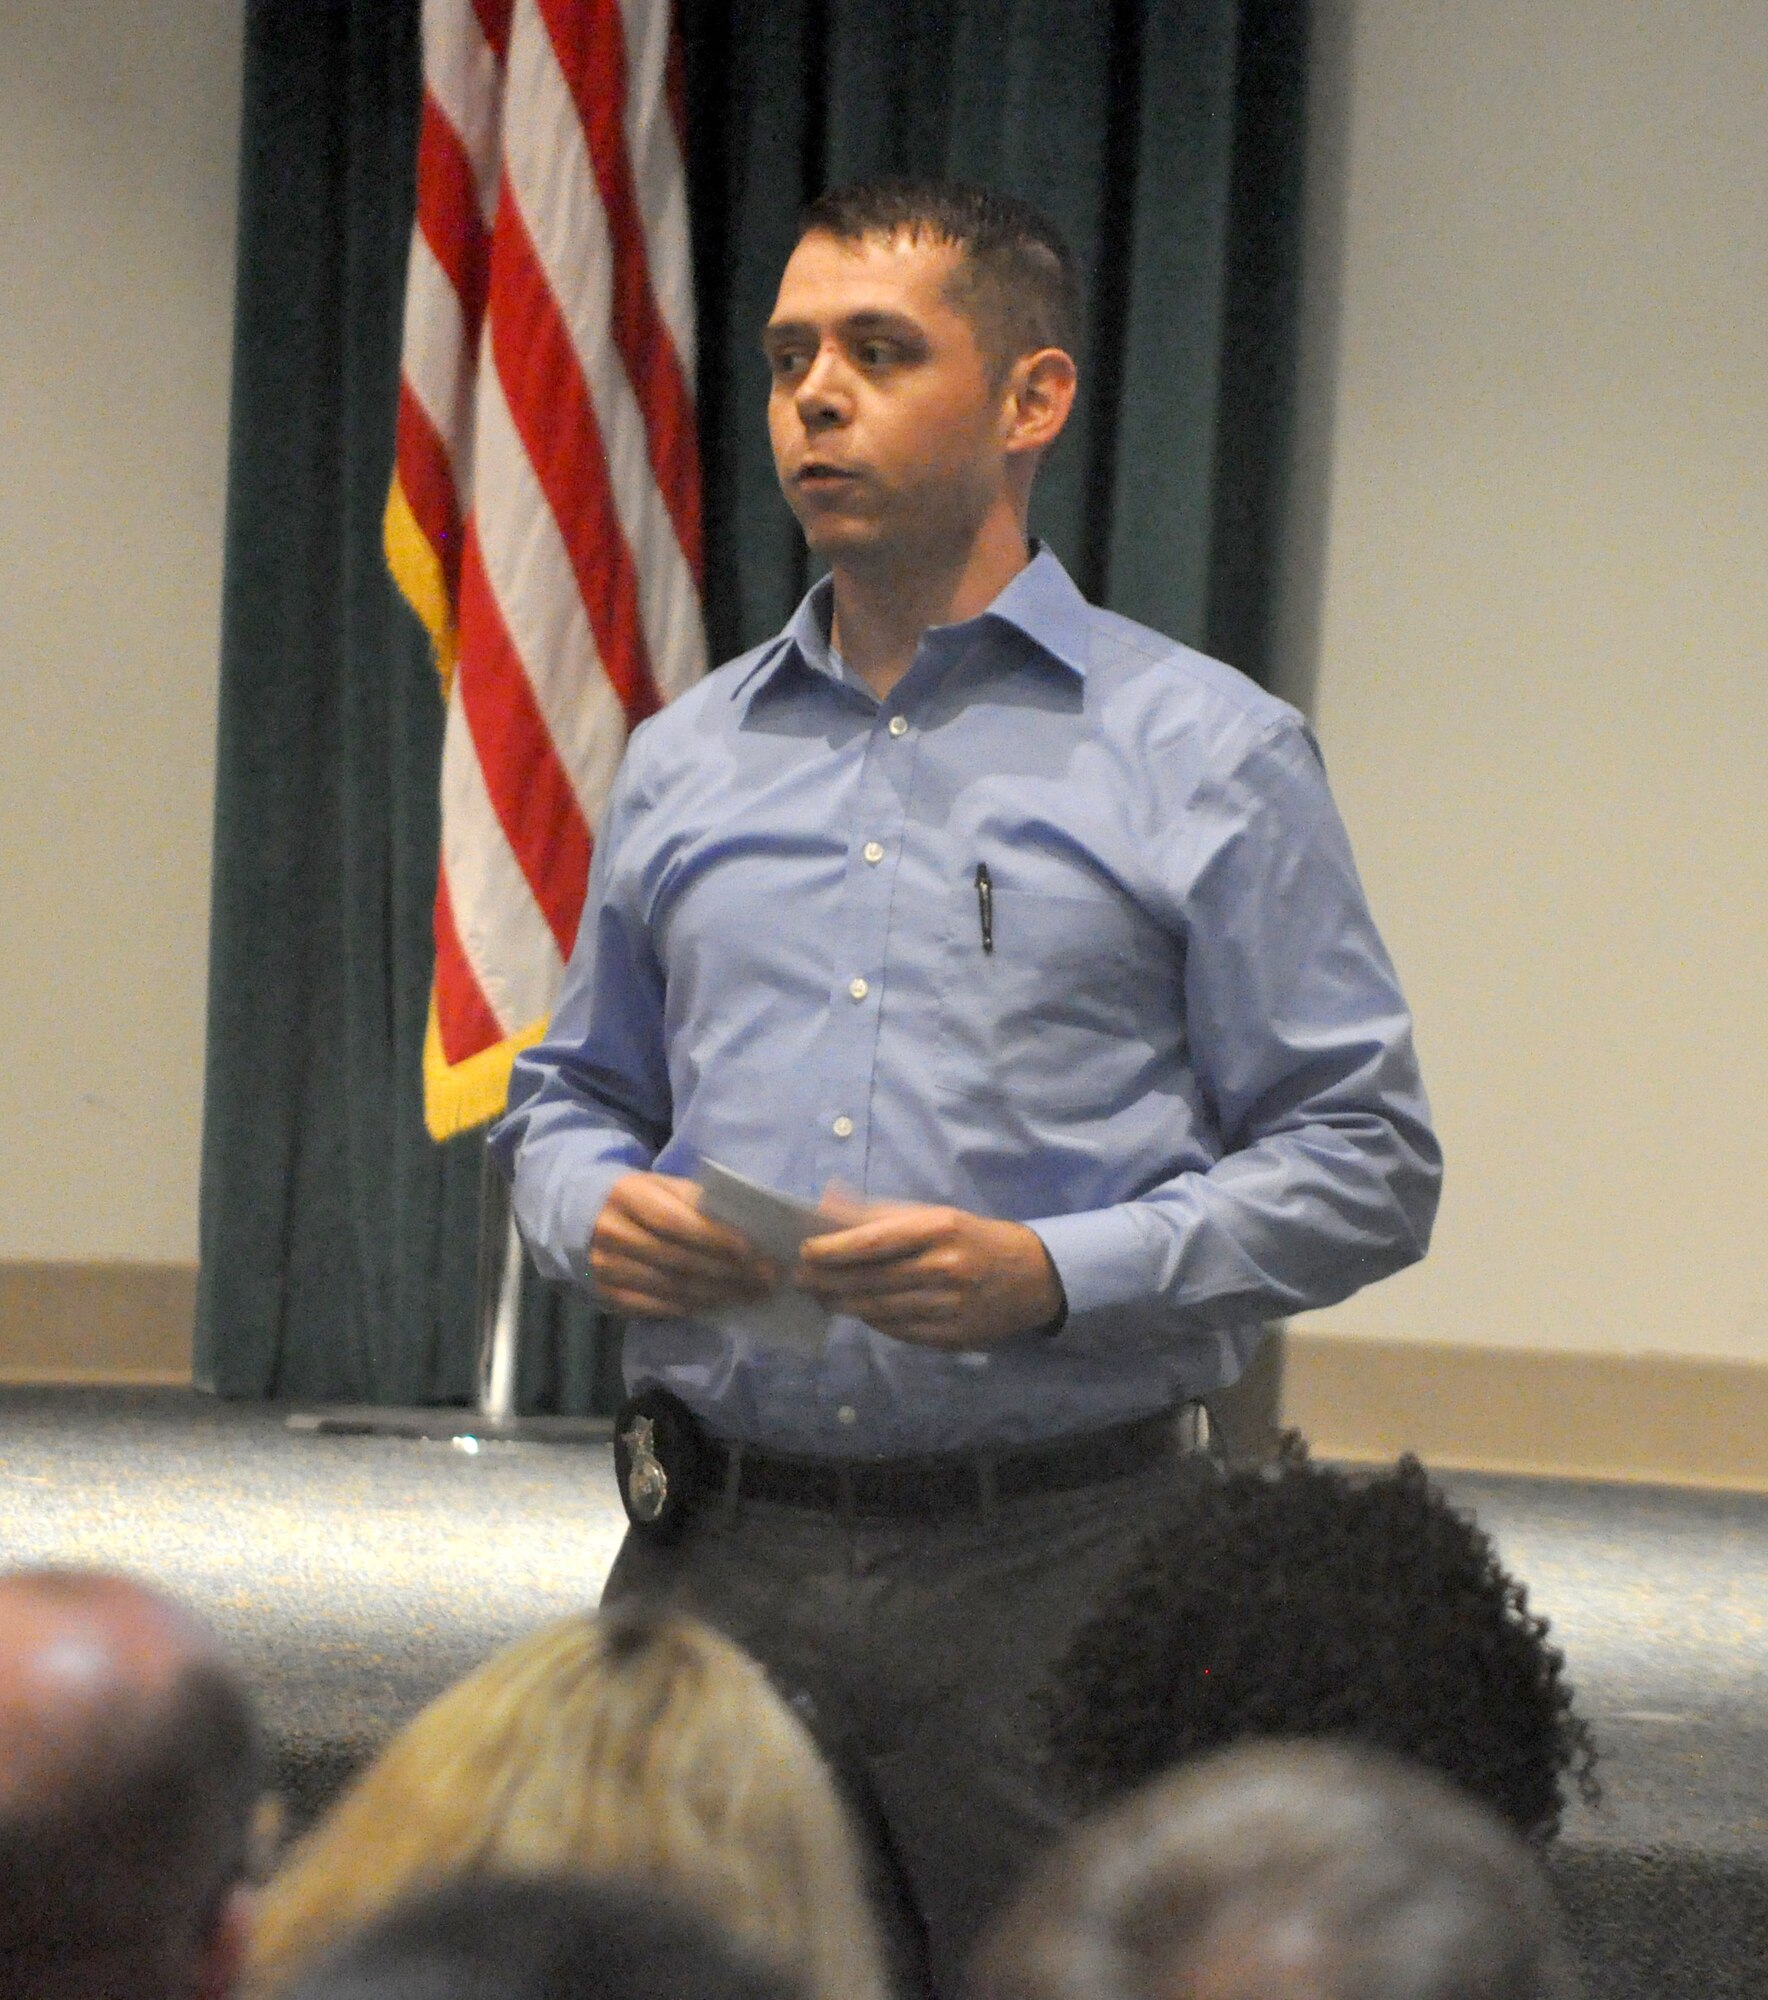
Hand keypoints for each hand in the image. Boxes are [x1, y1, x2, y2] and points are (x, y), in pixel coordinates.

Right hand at [590, 1172, 778, 1317]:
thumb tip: (745, 1226)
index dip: (719, 1239)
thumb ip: (695, 1200)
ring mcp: (606, 1268)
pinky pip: (654, 1307)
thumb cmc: (636, 1197)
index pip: (679, 1223)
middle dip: (728, 1272)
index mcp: (628, 1195)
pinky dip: (690, 1308)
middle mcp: (613, 1233)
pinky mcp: (605, 1295)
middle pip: (678, 1259)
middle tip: (766, 1279)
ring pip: (670, 1287)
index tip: (756, 1252)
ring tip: (751, 1295)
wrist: (577, 1214)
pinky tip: (718, 1307)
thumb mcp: (660, 1184)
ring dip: (717, 1294)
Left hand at [796, 1200, 1063, 1349]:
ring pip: (880, 1310)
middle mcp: (946, 1267)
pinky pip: (899, 1331)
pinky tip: (856, 1312)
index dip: (834, 1249)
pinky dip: (872, 1321)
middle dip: (828, 1280)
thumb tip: (826, 1203)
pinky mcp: (953, 1337)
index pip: (874, 1241)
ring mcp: (950, 1306)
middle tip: (800, 1278)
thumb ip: (880, 1211)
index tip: (804, 1250)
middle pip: (871, 1279)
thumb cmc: (973, 1237)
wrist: (1034, 1277)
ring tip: (820, 1296)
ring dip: (843, 1304)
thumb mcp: (935, 1213)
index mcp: (940, 1228)